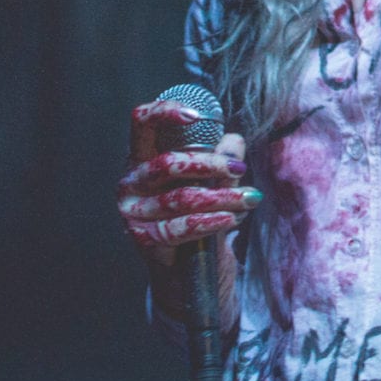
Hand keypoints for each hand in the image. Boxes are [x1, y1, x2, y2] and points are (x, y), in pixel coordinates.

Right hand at [116, 94, 256, 268]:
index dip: (165, 112)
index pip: (141, 122)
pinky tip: (232, 218)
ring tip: (250, 199)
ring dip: (222, 196)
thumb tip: (234, 140)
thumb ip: (220, 159)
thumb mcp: (210, 181)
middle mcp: (131, 181)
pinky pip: (181, 227)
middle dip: (212, 164)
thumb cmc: (194, 213)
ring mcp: (133, 211)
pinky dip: (211, 221)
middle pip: (169, 162)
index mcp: (142, 156)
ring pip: (182, 197)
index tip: (197, 116)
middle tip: (240, 168)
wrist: (184, 269)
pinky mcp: (143, 238)